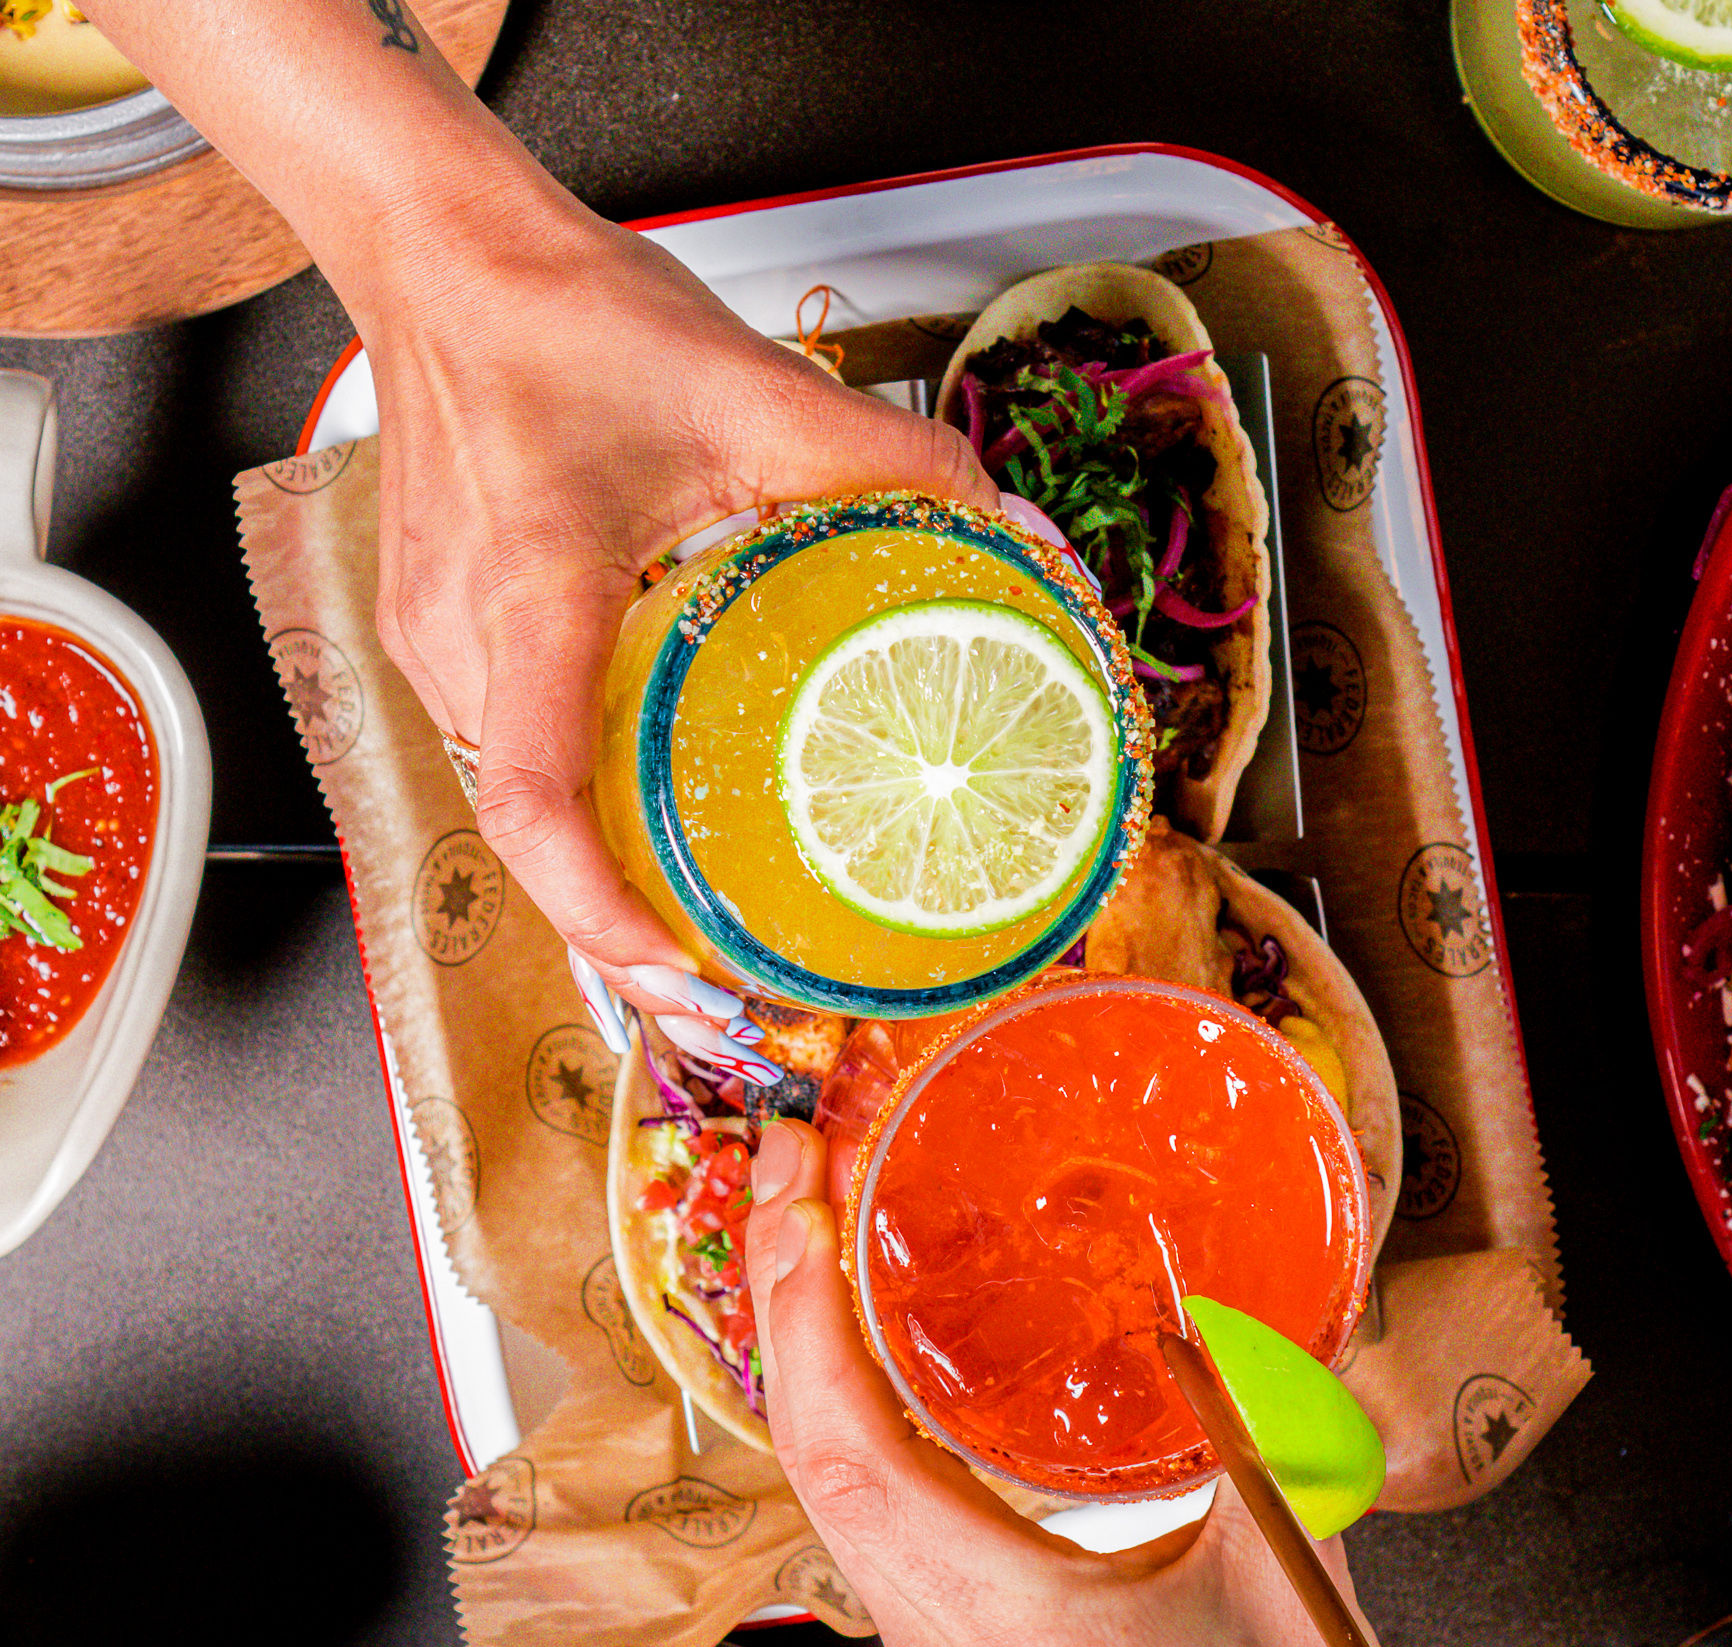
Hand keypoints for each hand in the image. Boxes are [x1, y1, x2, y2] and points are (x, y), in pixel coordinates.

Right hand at [82, 0, 996, 1046]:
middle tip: (737, 1016)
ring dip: (601, 900)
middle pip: (535, 843)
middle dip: (629, 950)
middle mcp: (461, 644)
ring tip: (704, 959)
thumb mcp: (752, 386)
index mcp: (532, 591)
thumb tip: (1018, 543)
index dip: (600, 915)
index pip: (539, 798)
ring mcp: (432, 652)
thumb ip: (895, 467)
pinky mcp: (435, 646)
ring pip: (520, 815)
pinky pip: (510, 765)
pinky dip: (580, 828)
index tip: (685, 976)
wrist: (444, 264)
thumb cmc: (569, 316)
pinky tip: (649, 846)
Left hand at [745, 1120, 1514, 1646]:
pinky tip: (910, 1396)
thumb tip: (1226, 1310)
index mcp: (1011, 1630)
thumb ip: (1253, 1422)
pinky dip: (877, 1448)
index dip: (801, 1318)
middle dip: (792, 1314)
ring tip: (835, 1266)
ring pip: (846, 1512)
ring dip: (827, 1380)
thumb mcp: (1290, 1572)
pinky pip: (892, 1552)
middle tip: (800, 1191)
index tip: (790, 1204)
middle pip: (821, 1470)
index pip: (847, 1456)